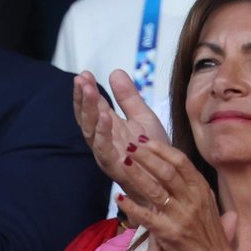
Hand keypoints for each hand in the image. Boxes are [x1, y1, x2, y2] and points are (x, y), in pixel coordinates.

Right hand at [72, 69, 167, 186]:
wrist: (168, 179)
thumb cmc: (153, 152)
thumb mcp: (142, 117)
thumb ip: (128, 97)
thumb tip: (114, 72)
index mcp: (108, 127)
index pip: (92, 107)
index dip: (86, 91)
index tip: (85, 74)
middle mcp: (103, 140)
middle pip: (86, 118)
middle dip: (83, 98)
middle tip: (82, 79)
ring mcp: (106, 154)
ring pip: (90, 132)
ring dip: (88, 111)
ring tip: (90, 91)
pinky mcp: (114, 167)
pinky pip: (103, 150)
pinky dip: (102, 133)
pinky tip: (105, 116)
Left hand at [117, 139, 233, 250]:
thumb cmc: (211, 238)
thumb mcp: (210, 207)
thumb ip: (197, 189)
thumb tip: (187, 171)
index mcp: (202, 190)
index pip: (181, 162)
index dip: (161, 149)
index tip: (144, 140)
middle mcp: (192, 200)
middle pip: (166, 171)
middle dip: (146, 156)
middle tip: (128, 145)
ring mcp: (181, 216)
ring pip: (155, 189)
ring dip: (137, 174)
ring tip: (121, 162)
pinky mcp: (170, 234)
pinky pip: (147, 217)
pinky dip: (132, 206)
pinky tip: (119, 198)